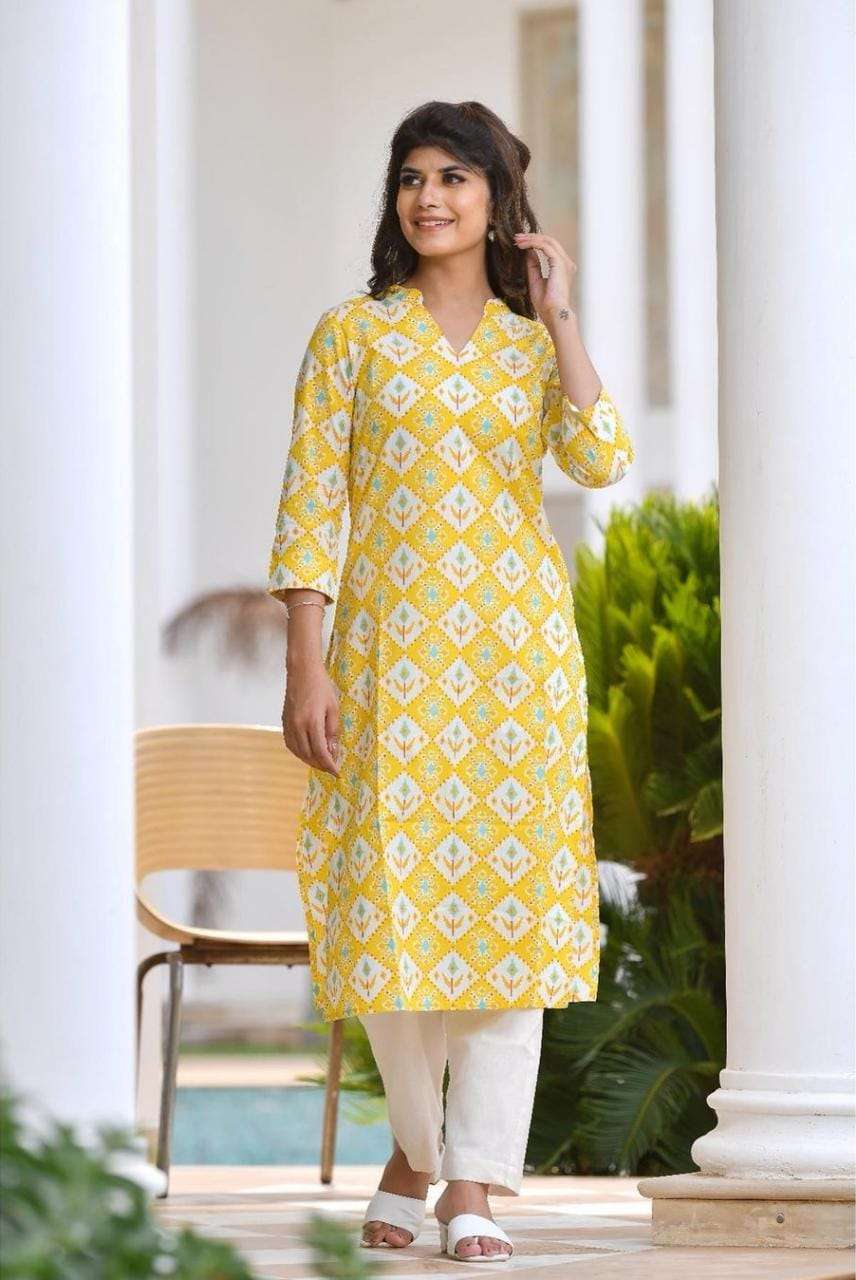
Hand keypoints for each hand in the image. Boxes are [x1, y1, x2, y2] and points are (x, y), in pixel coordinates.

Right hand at [282, 660, 340, 775]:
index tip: (337, 773)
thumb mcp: (333, 708)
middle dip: (320, 765)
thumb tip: (332, 751)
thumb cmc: (321, 687)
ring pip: (298, 752)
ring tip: (321, 763)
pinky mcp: (284, 722)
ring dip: (309, 761)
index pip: (320, 752)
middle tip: (331, 769)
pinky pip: (290, 744)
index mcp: (312, 722)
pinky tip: (308, 753)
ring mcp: (289, 725)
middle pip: (308, 755)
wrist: (302, 672)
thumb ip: (332, 731)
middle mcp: (298, 726)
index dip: (329, 765)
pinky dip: (299, 752)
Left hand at [513, 231, 577, 324]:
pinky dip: (534, 243)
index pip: (549, 248)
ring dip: (531, 238)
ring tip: (518, 239)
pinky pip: (546, 247)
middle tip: (517, 237)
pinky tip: (523, 245)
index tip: (520, 243)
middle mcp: (566, 263)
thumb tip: (528, 252)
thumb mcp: (535, 281)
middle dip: (532, 237)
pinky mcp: (560, 263)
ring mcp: (565, 262)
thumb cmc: (545, 303)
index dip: (534, 243)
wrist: (553, 313)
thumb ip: (533, 265)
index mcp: (561, 268)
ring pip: (548, 241)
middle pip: (549, 241)